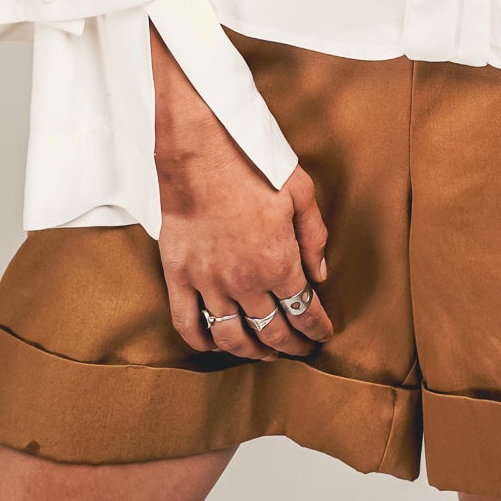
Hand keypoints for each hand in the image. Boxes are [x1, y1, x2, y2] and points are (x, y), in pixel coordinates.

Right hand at [150, 24, 335, 363]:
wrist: (198, 147)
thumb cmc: (251, 162)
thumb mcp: (300, 191)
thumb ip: (314, 236)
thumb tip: (320, 273)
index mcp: (278, 261)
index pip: (303, 311)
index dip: (316, 328)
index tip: (322, 334)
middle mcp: (244, 280)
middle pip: (271, 330)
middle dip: (291, 346)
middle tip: (300, 350)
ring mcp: (208, 281)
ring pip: (232, 336)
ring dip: (252, 351)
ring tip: (264, 353)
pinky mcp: (178, 275)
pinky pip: (187, 324)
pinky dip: (203, 343)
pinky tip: (215, 345)